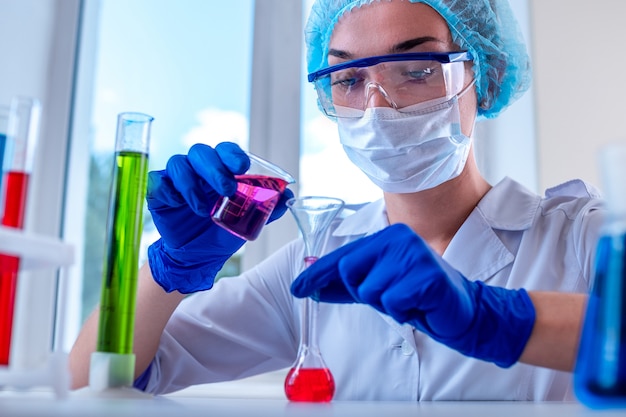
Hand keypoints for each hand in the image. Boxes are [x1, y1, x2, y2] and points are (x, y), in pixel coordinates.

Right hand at [147, 142, 292, 292]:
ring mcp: (178, 179)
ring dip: (190, 184)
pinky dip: (167, 191)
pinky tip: (176, 205)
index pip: (226, 150)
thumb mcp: (247, 221)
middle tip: (227, 189)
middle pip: (201, 152)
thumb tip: (288, 196)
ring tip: (201, 210)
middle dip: (214, 168)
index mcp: (221, 170)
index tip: (242, 166)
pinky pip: (158, 181)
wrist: (197, 256)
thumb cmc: (222, 232)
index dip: (232, 154)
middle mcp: (199, 170)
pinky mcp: (160, 192)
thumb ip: (267, 207)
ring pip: (178, 163)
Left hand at [291, 223, 535, 366]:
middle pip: (349, 273)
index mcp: (386, 236)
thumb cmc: (417, 297)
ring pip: (369, 291)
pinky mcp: (426, 276)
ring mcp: (413, 254)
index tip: (296, 288)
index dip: (317, 274)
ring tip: (408, 300)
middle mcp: (398, 238)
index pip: (342, 257)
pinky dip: (402, 312)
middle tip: (393, 294)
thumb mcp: (378, 289)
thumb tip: (312, 287)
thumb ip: (346, 286)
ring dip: (387, 305)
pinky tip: (419, 306)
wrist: (463, 311)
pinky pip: (391, 303)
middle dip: (365, 293)